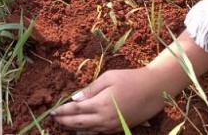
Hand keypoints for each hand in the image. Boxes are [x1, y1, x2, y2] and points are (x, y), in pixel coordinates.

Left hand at [50, 67, 169, 132]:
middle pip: (79, 123)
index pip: (76, 111)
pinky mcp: (119, 128)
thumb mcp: (108, 77)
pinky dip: (87, 132)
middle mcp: (105, 119)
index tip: (52, 111)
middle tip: (53, 119)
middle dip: (65, 122)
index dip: (62, 111)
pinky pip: (99, 134)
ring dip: (73, 128)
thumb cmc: (130, 79)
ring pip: (88, 131)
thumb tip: (74, 99)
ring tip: (63, 125)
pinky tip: (80, 131)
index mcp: (101, 105)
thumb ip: (90, 89)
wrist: (154, 90)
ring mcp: (112, 126)